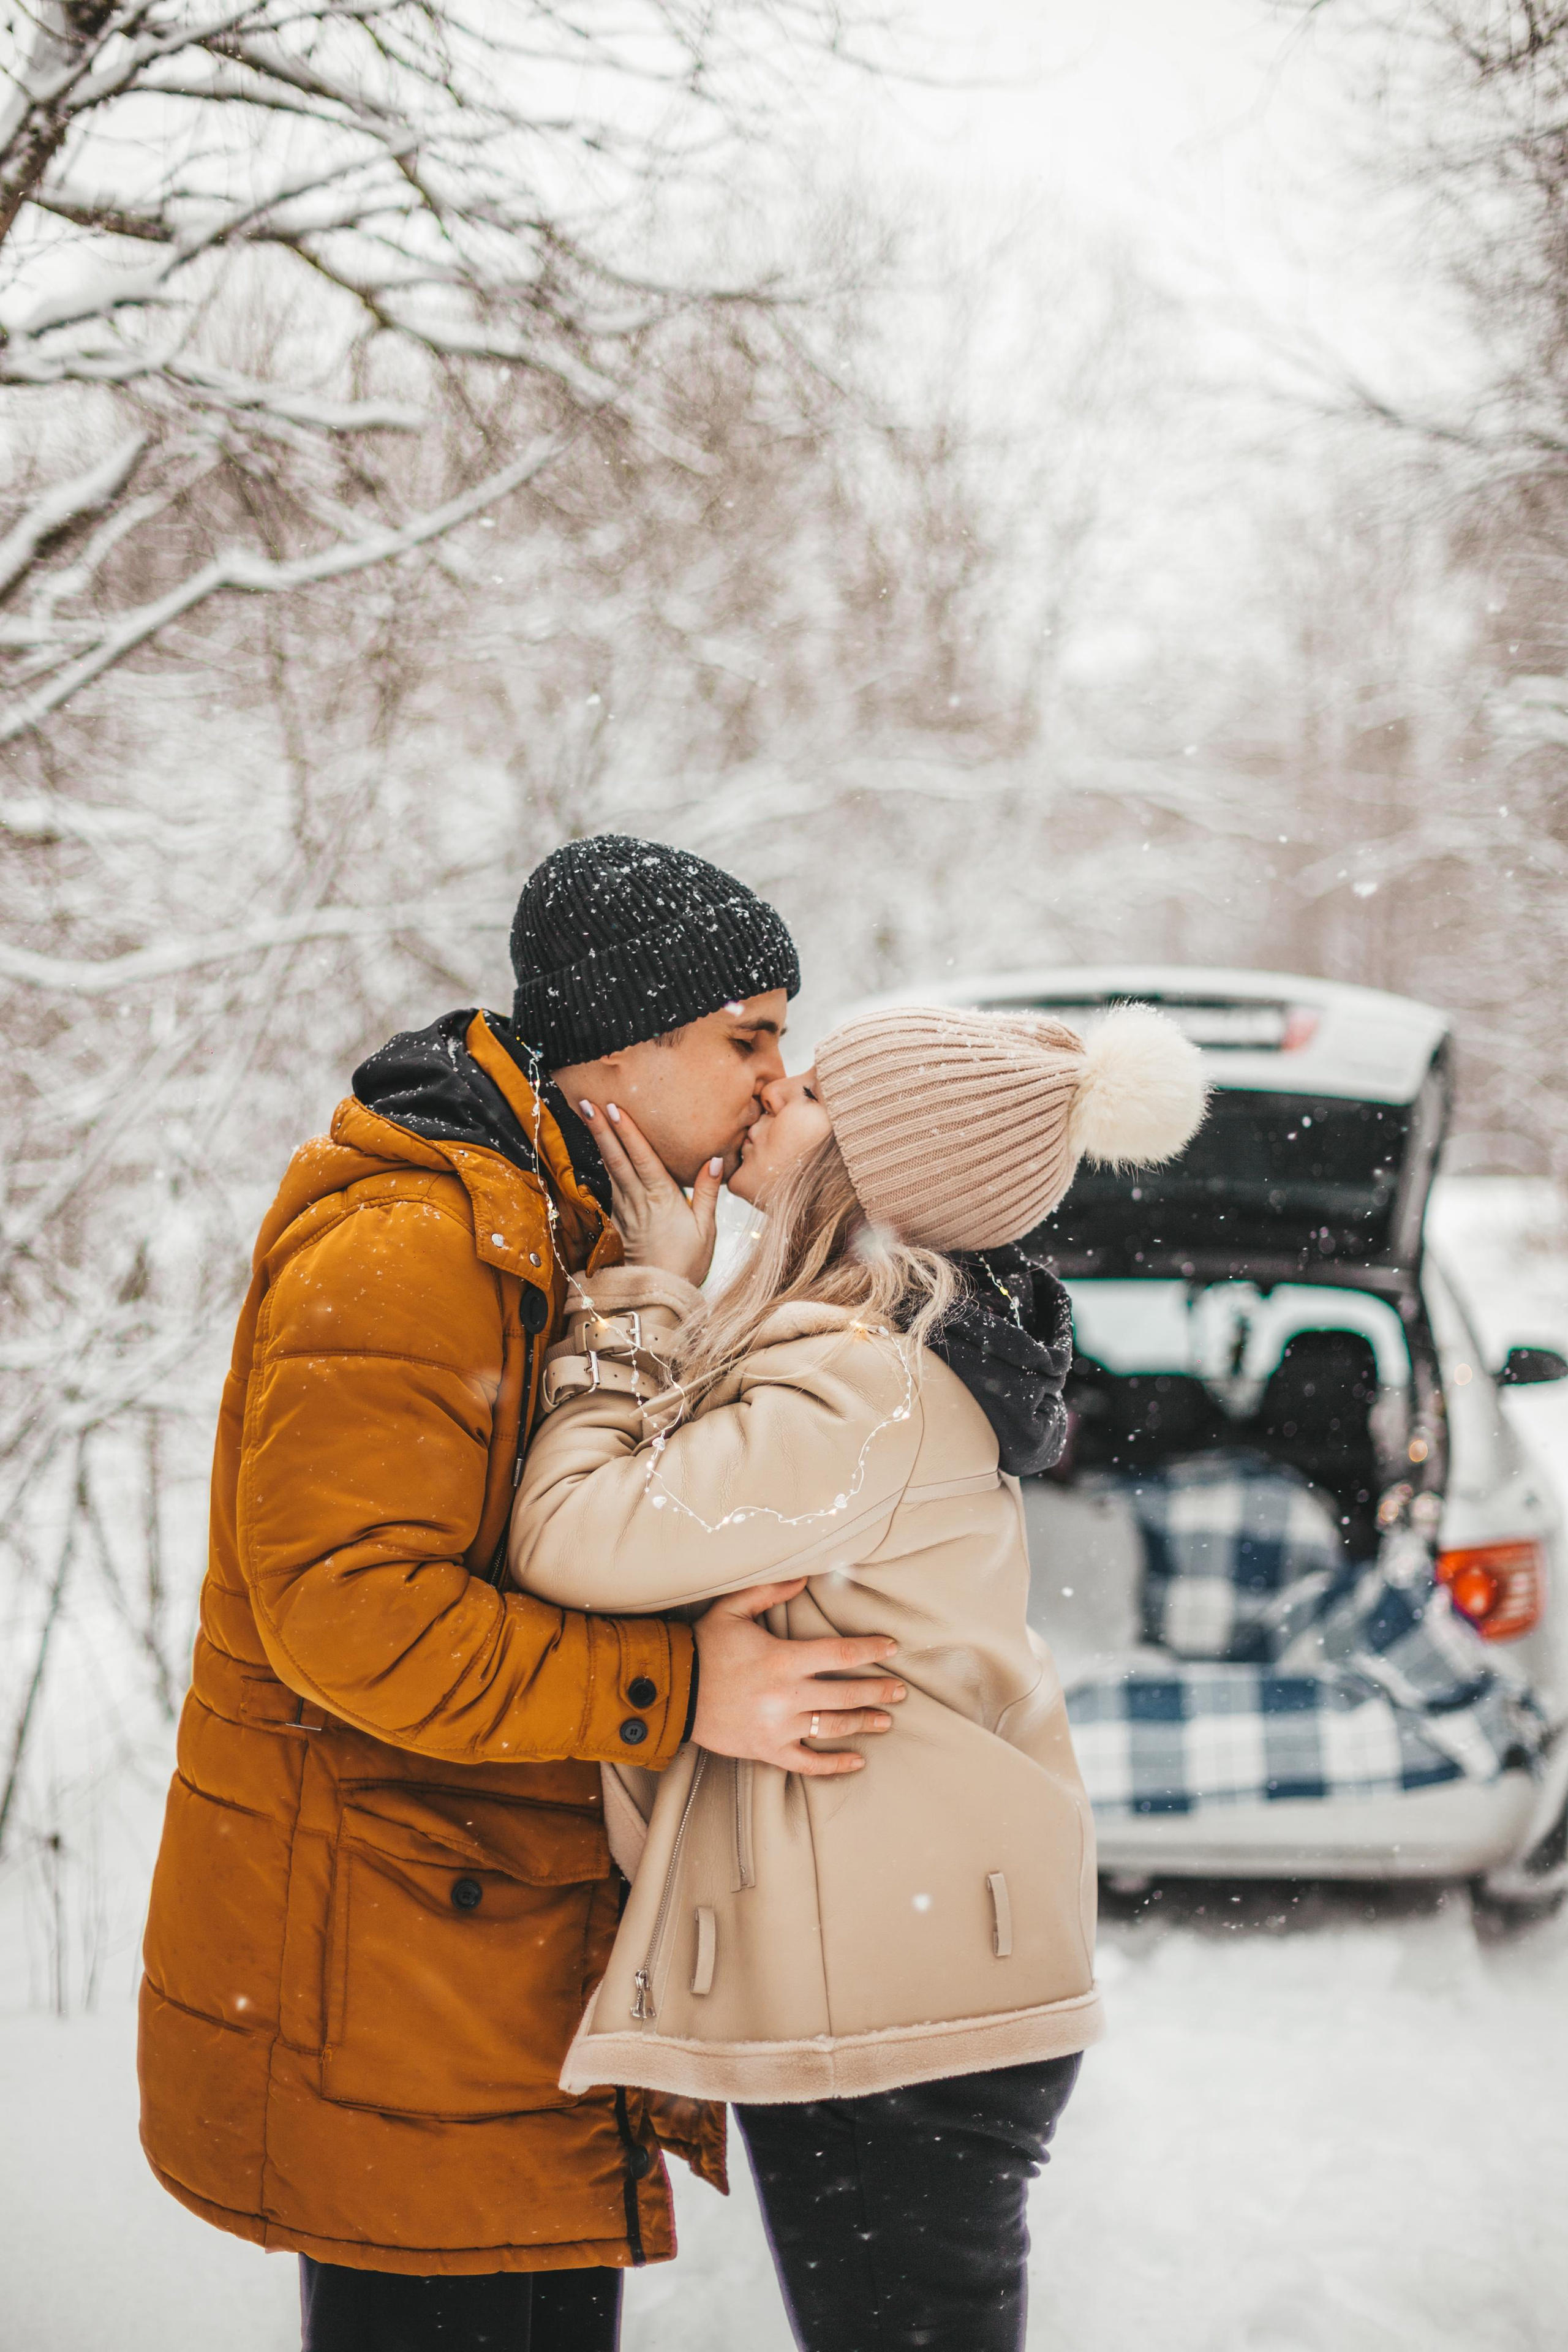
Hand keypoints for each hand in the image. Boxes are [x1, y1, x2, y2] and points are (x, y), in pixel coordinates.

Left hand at [577, 1098, 721, 1285]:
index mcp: (661, 1198)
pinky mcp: (619, 1220)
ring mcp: (625, 1210)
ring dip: (600, 1142)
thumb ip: (708, 1193)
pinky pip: (611, 1186)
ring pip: (610, 1170)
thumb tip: (714, 1161)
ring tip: (590, 1117)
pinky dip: (606, 1165)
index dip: (627, 1132)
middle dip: (602, 1129)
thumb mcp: (705, 1229)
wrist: (657, 1295)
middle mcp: (638, 1200)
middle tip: (587, 1103)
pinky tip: (603, 1152)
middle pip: (617, 1159)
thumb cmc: (686, 1264)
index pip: (641, 1157)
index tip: (613, 1108)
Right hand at [692, 1579, 905, 1777]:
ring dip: (863, 1723)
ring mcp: (777, 1727)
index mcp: (782, 1659)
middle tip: (901, 1691)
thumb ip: (768, 1591)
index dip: (871, 1650)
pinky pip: (807, 1764)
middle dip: (878, 1691)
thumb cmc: (704, 1647)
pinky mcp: (766, 1750)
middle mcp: (785, 1696)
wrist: (673, 1692)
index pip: (840, 1655)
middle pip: (846, 1695)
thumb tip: (804, 1577)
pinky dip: (834, 1765)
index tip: (892, 1648)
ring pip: (832, 1728)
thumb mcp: (731, 1609)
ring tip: (885, 1720)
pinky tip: (856, 1761)